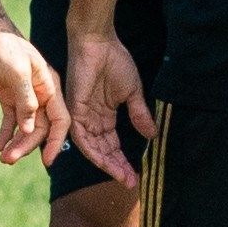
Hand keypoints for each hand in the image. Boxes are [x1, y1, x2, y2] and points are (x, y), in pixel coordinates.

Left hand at [0, 15, 61, 166]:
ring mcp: (24, 95)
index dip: (56, 141)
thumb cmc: (3, 45)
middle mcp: (40, 93)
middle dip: (27, 145)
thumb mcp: (16, 72)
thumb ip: (26, 101)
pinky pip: (11, 120)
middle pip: (41, 127)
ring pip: (26, 126)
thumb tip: (30, 129)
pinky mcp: (7, 94)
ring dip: (17, 142)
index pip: (60, 119)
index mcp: (49, 85)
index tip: (47, 161)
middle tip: (9, 161)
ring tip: (3, 158)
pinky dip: (6, 133)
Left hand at [65, 26, 145, 184]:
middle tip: (131, 183)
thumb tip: (152, 135)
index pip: (113, 144)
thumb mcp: (132, 92)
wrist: (99, 43)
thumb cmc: (115, 62)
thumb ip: (139, 114)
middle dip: (117, 167)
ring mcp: (82, 116)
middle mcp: (92, 119)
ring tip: (121, 176)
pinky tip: (103, 162)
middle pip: (104, 150)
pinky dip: (91, 150)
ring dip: (105, 163)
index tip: (136, 176)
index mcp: (104, 115)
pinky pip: (80, 136)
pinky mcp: (75, 110)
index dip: (124, 160)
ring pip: (92, 148)